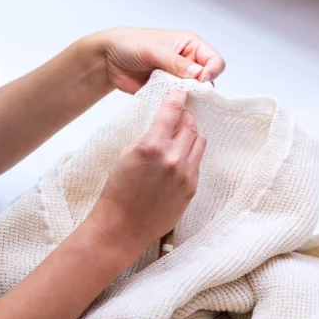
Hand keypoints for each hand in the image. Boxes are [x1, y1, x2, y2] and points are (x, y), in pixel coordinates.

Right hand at [87, 89, 205, 257]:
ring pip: (199, 142)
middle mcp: (173, 159)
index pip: (172, 112)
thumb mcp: (127, 154)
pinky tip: (179, 158)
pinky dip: (190, 155)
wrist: (122, 226)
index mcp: (152, 146)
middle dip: (184, 117)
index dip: (177, 98)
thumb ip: (150, 137)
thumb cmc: (118, 190)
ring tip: (181, 136)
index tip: (180, 92)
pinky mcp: (192, 189)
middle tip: (179, 115)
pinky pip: (197, 163)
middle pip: (190, 125)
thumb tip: (165, 125)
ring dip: (191, 135)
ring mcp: (186, 175)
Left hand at [90, 27, 225, 94]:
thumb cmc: (131, 44)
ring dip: (187, 98)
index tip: (200, 80)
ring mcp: (179, 79)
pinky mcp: (168, 92)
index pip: (214, 61)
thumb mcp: (154, 50)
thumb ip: (176, 62)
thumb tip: (197, 74)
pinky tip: (168, 106)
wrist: (109, 59)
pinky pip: (179, 102)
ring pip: (195, 94)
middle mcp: (189, 62)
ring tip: (175, 99)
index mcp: (191, 46)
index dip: (211, 71)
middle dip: (199, 88)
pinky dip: (176, 105)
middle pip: (208, 80)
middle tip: (185, 92)